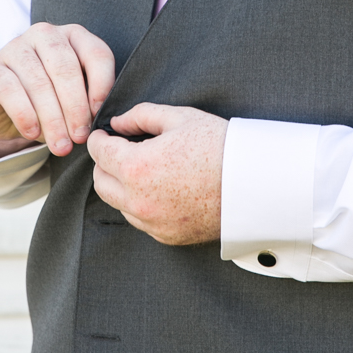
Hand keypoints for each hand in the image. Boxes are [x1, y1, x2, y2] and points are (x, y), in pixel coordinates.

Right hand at [0, 22, 115, 160]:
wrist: (3, 109)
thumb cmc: (48, 99)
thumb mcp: (74, 96)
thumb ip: (90, 99)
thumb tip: (101, 119)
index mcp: (73, 36)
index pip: (96, 53)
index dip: (102, 85)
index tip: (100, 114)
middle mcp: (44, 35)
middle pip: (66, 69)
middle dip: (75, 108)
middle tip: (80, 137)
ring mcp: (15, 49)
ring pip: (39, 82)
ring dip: (53, 119)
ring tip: (61, 145)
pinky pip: (10, 90)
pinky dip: (24, 114)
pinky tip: (32, 133)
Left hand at [86, 103, 227, 244]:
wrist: (254, 184)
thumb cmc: (220, 146)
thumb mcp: (181, 118)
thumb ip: (141, 115)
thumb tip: (118, 123)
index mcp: (136, 167)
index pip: (99, 152)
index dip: (99, 139)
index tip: (104, 134)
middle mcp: (138, 199)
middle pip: (100, 182)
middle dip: (105, 164)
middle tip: (119, 150)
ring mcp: (151, 222)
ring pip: (117, 204)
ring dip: (121, 186)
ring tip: (143, 169)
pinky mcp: (166, 236)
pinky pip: (140, 220)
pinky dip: (140, 204)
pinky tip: (159, 189)